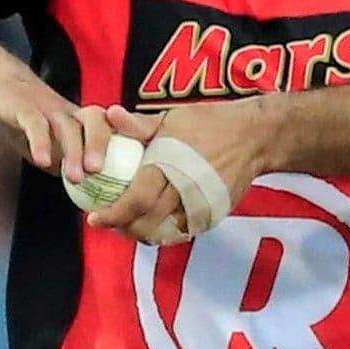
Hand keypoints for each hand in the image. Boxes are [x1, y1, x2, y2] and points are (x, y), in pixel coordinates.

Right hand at [0, 42, 109, 183]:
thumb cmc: (24, 113)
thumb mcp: (47, 140)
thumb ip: (62, 160)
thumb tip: (81, 190)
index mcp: (77, 119)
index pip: (107, 129)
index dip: (119, 146)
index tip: (124, 171)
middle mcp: (67, 111)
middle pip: (94, 122)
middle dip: (99, 146)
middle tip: (99, 172)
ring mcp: (45, 107)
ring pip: (66, 125)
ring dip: (73, 151)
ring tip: (76, 177)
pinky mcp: (22, 106)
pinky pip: (34, 123)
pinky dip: (40, 142)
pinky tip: (42, 160)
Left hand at [89, 97, 271, 241]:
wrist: (254, 137)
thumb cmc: (210, 123)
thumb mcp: (173, 117)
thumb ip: (139, 124)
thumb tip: (110, 114)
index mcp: (169, 166)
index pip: (135, 199)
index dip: (113, 213)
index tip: (94, 217)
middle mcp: (184, 190)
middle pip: (146, 221)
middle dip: (122, 228)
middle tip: (107, 223)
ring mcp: (200, 205)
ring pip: (164, 232)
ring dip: (141, 233)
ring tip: (126, 226)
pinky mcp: (212, 214)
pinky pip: (182, 232)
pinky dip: (163, 234)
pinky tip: (152, 226)